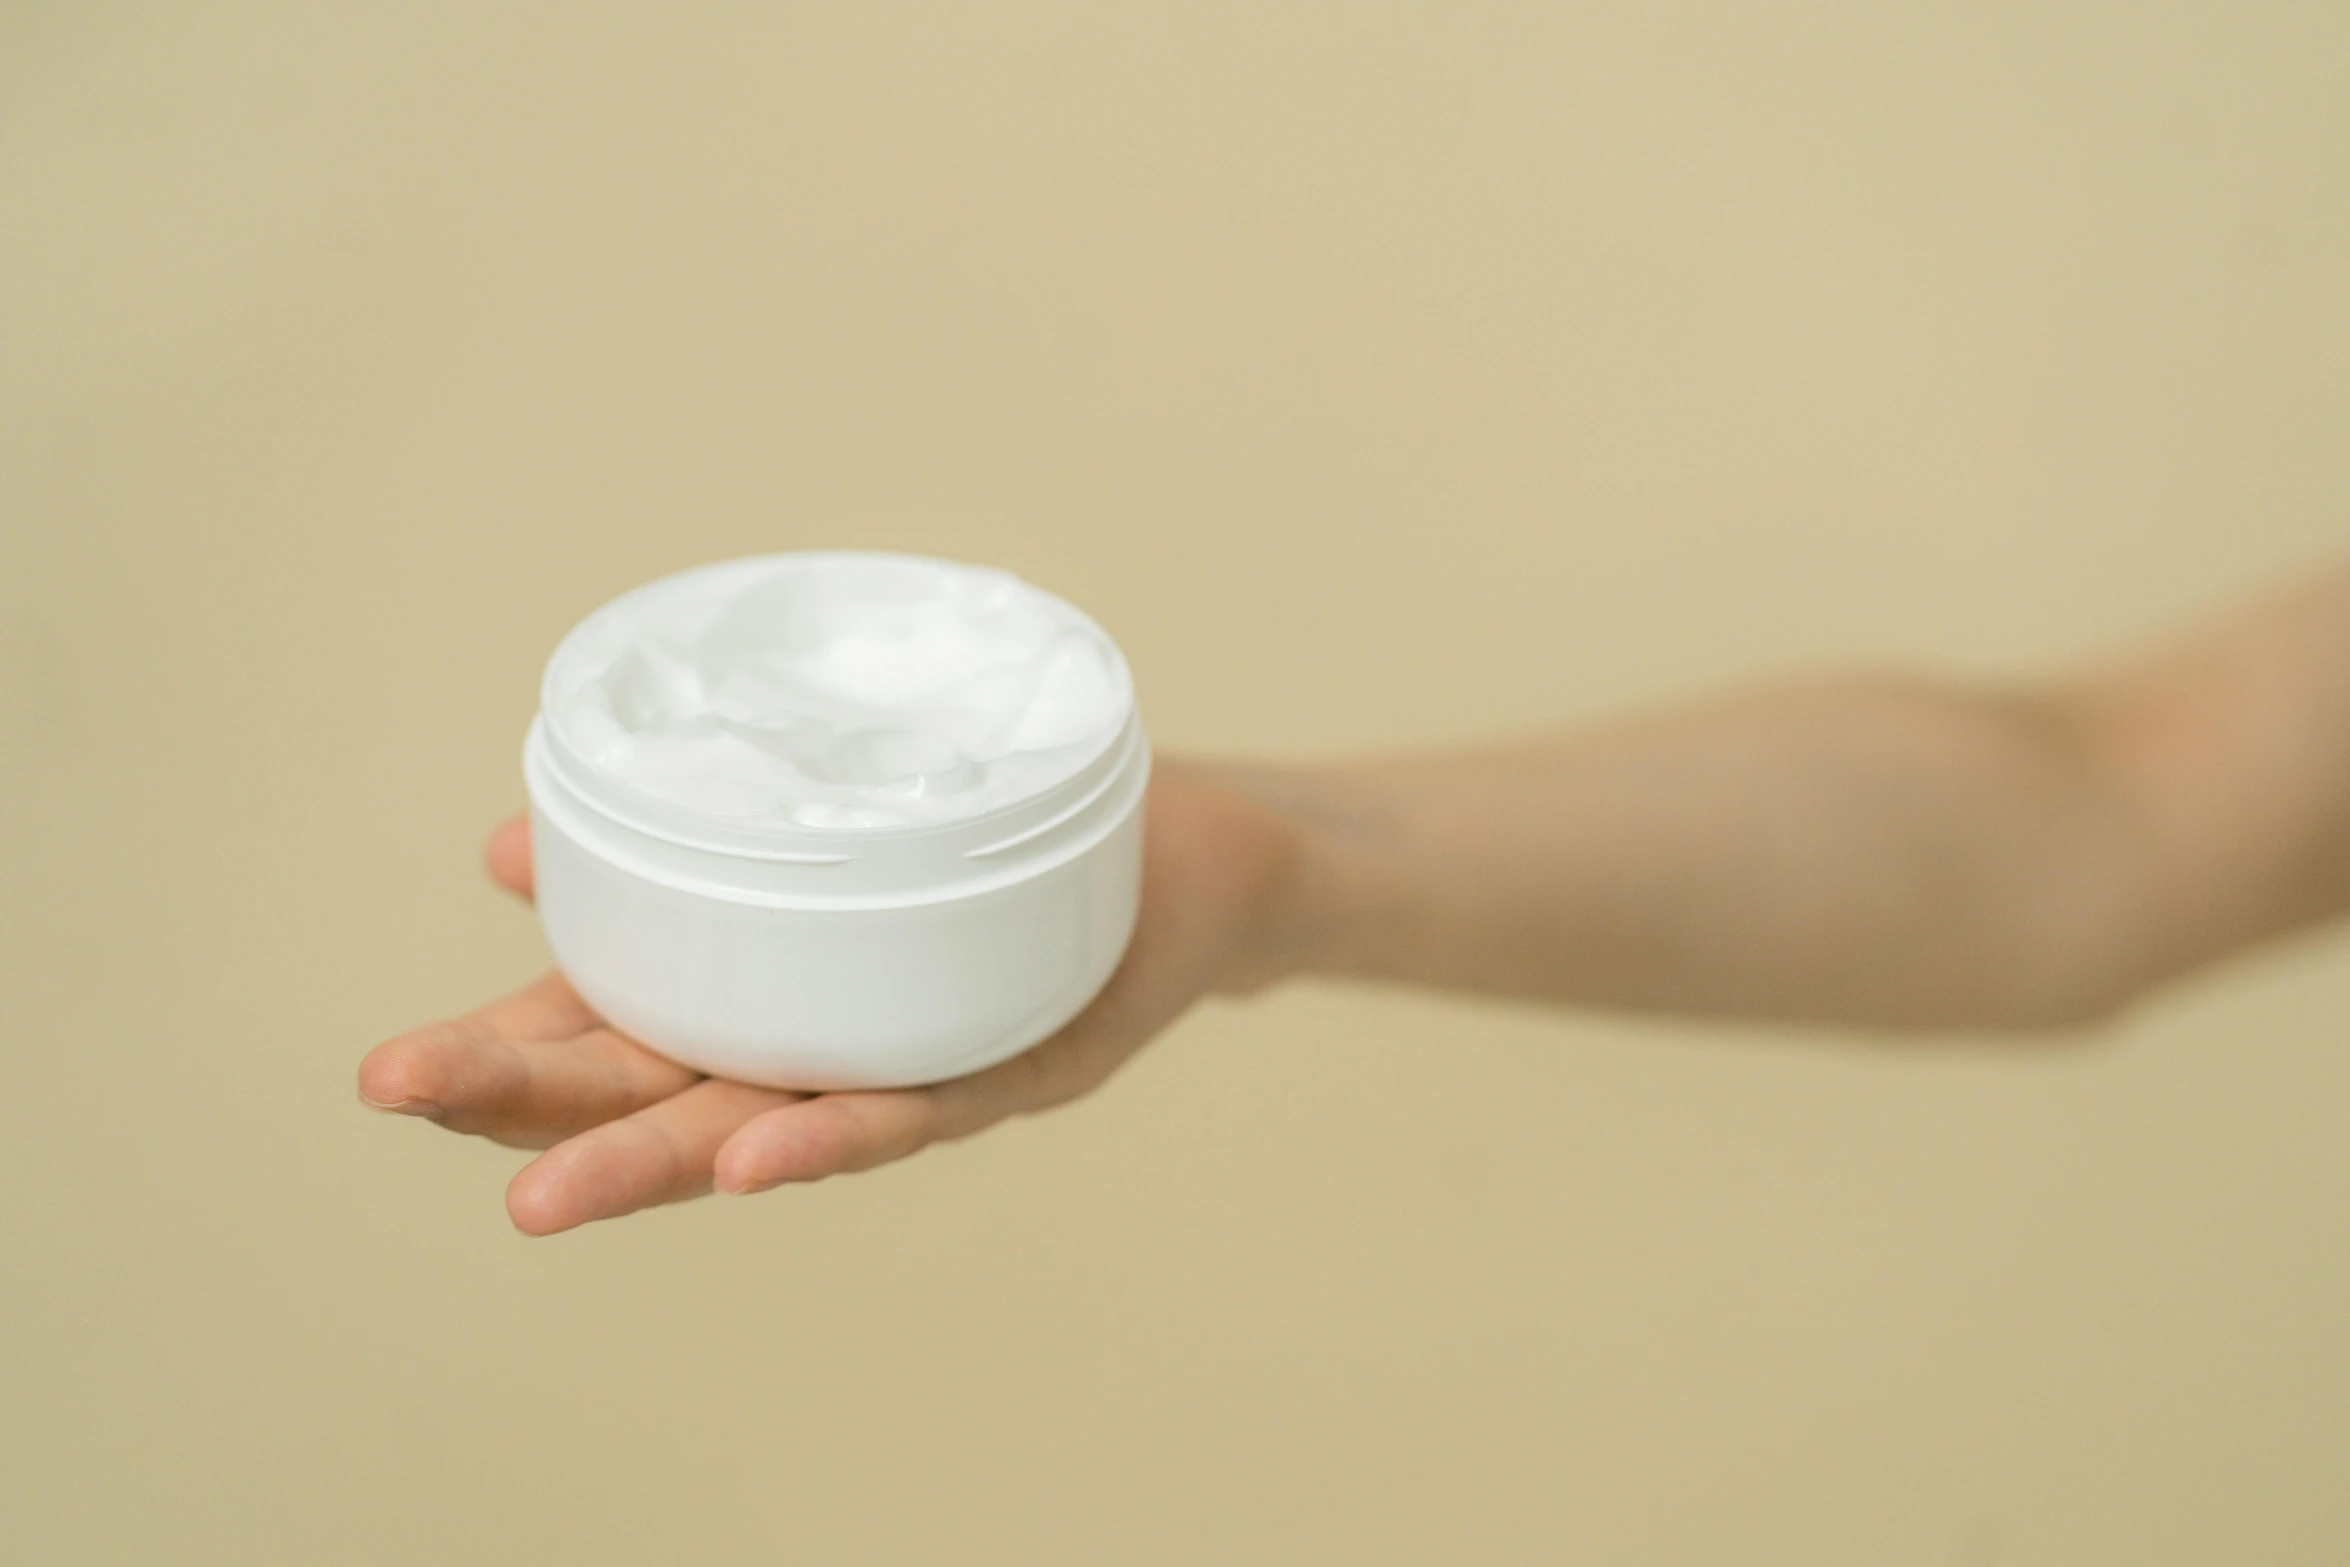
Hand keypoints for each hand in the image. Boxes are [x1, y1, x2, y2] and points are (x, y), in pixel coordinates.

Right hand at [358, 760, 1303, 1234]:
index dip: (496, 1062)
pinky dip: (831, 1133)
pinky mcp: (1014, 1065)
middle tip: (395, 1098)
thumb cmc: (999, 837)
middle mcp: (815, 1046)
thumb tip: (513, 835)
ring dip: (649, 1164)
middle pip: (651, 1091)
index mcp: (758, 992)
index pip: (602, 1040)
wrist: (1199, 864)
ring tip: (537, 1197)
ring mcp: (908, 1062)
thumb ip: (691, 838)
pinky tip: (757, 1157)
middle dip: (523, 1108)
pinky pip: (914, 1109)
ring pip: (760, 1126)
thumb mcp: (839, 823)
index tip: (383, 1074)